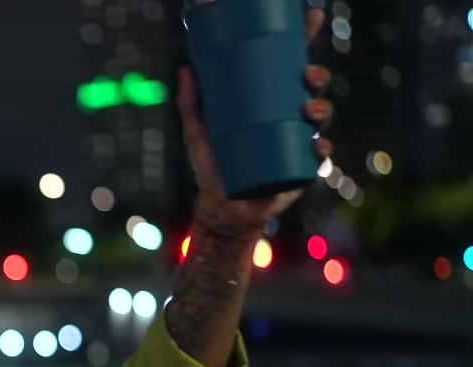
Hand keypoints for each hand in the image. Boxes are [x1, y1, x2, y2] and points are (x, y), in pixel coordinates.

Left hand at [177, 8, 332, 236]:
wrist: (221, 206)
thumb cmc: (211, 165)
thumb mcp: (198, 131)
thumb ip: (191, 102)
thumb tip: (185, 68)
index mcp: (269, 102)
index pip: (290, 66)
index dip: (305, 39)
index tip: (311, 17)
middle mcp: (289, 117)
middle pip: (312, 88)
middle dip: (316, 76)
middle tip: (307, 74)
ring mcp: (299, 141)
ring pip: (321, 117)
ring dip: (322, 107)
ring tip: (308, 108)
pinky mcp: (303, 168)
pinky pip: (320, 156)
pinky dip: (322, 149)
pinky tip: (318, 145)